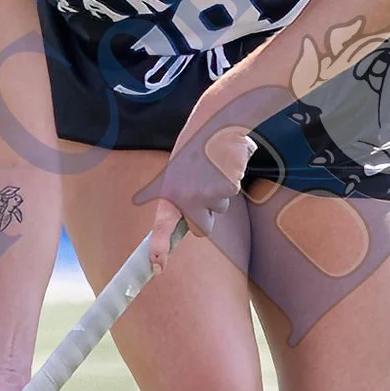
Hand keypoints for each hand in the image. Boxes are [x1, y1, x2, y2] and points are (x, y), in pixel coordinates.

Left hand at [145, 117, 254, 259]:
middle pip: (203, 229)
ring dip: (219, 193)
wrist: (215, 122)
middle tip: (204, 187)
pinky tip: (224, 165)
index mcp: (168, 193)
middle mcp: (185, 197)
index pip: (161, 228)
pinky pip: (231, 195)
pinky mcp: (225, 187)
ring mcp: (206, 194)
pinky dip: (231, 182)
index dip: (159, 249)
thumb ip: (176, 197)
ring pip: (220, 210)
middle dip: (208, 216)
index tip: (158, 268)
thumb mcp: (175, 171)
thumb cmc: (195, 147)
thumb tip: (177, 225)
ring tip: (213, 168)